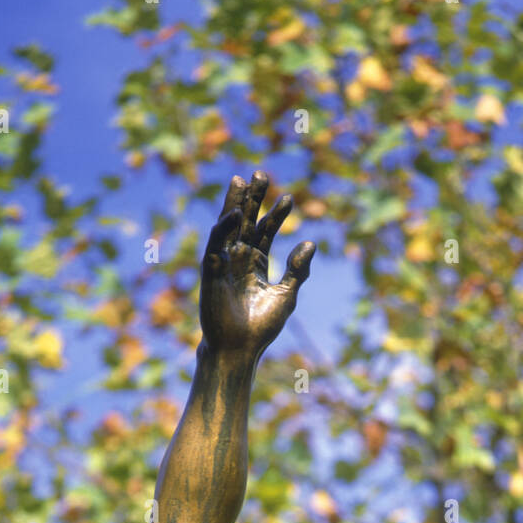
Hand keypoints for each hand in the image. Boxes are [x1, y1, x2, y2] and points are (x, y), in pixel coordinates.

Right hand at [200, 169, 315, 358]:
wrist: (239, 349)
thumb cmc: (260, 327)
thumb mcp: (286, 295)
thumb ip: (298, 270)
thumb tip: (311, 241)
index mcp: (256, 263)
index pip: (266, 231)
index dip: (276, 214)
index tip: (290, 198)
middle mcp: (239, 258)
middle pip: (246, 221)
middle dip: (252, 198)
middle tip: (260, 173)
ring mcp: (224, 263)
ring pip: (229, 226)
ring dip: (234, 203)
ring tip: (242, 180)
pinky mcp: (212, 271)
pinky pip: (217, 244)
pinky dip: (225, 228)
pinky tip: (236, 214)